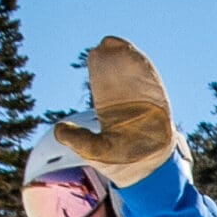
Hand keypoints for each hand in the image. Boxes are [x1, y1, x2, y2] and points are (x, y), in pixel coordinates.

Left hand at [53, 38, 178, 187]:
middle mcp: (127, 103)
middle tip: (106, 43)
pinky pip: (154, 84)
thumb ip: (77, 140)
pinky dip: (146, 71)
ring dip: (130, 60)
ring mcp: (144, 103)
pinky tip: (138, 58)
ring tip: (121, 45)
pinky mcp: (160, 106)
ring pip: (137, 76)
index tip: (95, 54)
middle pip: (121, 74)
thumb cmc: (120, 163)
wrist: (146, 173)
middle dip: (114, 58)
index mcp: (111, 109)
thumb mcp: (93, 151)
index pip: (104, 83)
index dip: (100, 68)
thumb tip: (57, 129)